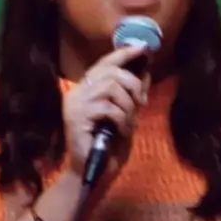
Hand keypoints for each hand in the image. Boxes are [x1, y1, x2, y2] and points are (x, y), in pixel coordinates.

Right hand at [62, 45, 150, 185]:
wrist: (91, 171)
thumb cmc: (107, 146)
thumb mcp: (124, 116)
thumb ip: (131, 96)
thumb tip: (145, 72)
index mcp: (85, 90)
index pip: (103, 63)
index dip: (123, 54)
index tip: (142, 49)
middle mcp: (77, 93)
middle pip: (110, 71)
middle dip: (133, 84)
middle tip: (141, 102)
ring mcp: (75, 104)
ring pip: (111, 87)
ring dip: (128, 105)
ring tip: (130, 121)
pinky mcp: (77, 117)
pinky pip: (108, 108)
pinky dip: (122, 118)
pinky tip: (123, 130)